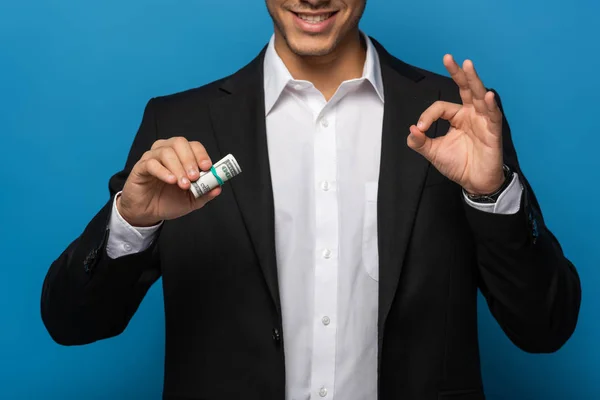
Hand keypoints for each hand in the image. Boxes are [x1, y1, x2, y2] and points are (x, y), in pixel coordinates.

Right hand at [117, 137, 220, 226]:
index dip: (201, 155)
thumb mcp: (192, 200)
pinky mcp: (140, 167)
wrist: (148, 213)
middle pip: (179, 143)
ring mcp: (152, 158)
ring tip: (183, 184)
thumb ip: (205, 192)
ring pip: (166, 152)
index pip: (193, 146)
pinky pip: (151, 163)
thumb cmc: (169, 200)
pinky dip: (163, 171)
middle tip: (194, 177)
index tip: (207, 167)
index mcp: (181, 156)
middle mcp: (166, 152)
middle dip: (190, 159)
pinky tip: (171, 180)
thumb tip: (218, 187)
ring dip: (178, 167)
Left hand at [407, 55, 504, 194]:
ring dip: (473, 81)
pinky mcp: (493, 131)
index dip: (428, 115)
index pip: (440, 107)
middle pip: (465, 89)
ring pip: (479, 96)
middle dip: (457, 73)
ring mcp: (483, 121)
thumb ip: (420, 142)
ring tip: (467, 65)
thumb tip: (411, 129)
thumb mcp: (433, 153)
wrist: (474, 182)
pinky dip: (491, 105)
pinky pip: (492, 115)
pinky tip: (488, 96)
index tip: (421, 130)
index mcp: (457, 116)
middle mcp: (471, 114)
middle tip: (448, 58)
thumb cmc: (457, 165)